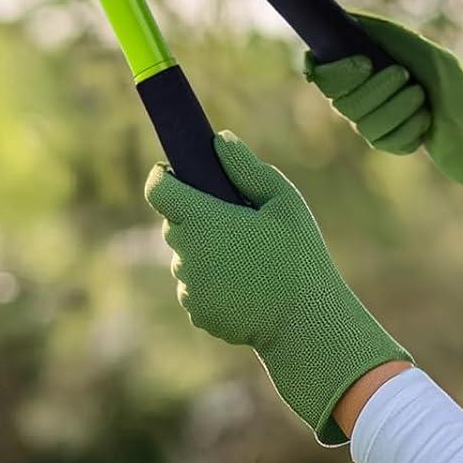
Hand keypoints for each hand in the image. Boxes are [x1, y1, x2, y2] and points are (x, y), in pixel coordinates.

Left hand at [144, 130, 412, 445]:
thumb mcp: (283, 201)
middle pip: (174, 224)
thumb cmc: (299, 256)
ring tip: (249, 261)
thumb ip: (247, 168)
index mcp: (203, 218)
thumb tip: (219, 140)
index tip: (179, 176)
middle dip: (196, 218)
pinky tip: (247, 287)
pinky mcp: (196, 311)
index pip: (158, 188)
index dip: (165, 177)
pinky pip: (196, 288)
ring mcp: (188, 285)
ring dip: (205, 253)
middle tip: (237, 224)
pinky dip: (213, 284)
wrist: (304, 322)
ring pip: (185, 258)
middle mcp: (186, 252)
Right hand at [302, 10, 462, 187]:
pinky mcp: (392, 142)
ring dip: (398, 110)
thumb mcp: (428, 55)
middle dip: (377, 90)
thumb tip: (348, 17)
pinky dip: (408, 131)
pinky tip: (427, 125)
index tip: (364, 64)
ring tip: (425, 102)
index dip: (335, 71)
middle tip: (407, 78)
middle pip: (341, 100)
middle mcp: (372, 92)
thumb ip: (388, 36)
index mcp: (375, 65)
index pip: (327, 73)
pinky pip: (382, 140)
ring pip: (361, 123)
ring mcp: (380, 119)